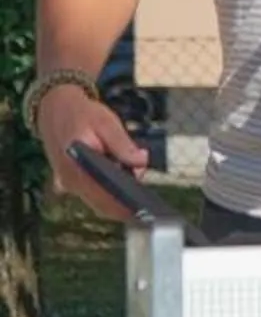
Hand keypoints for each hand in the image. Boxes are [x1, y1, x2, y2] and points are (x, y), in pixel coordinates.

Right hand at [37, 87, 145, 220]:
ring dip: (119, 196)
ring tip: (134, 173)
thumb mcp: (107, 123)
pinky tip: (124, 178)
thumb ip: (123, 145)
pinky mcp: (70, 182)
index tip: (148, 209)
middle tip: (147, 189)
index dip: (127, 207)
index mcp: (78, 167)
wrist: (55, 107)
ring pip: (99, 201)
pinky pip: (93, 194)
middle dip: (128, 201)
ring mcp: (68, 184)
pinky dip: (109, 192)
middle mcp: (71, 181)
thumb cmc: (84, 114)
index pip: (105, 197)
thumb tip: (141, 163)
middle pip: (104, 205)